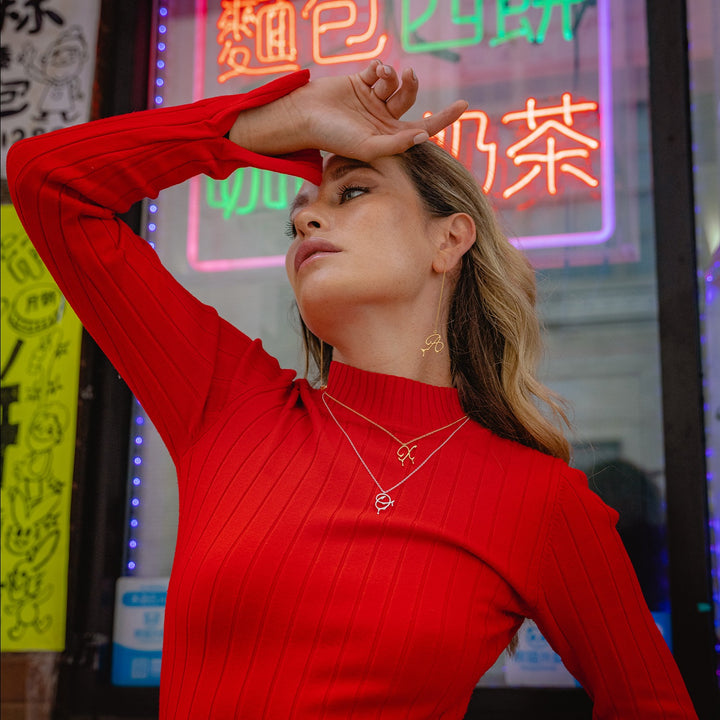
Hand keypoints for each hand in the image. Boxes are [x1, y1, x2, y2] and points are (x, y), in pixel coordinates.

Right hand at [228, 61, 466, 160]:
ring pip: (396, 84)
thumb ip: (396, 143)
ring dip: (392, 77)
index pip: (422, 129)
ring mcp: (372, 101)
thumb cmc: (334, 137)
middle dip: (411, 86)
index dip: (443, 119)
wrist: (304, 116)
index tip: (463, 105)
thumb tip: (423, 136)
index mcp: (387, 138)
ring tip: (380, 77)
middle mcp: (382, 120)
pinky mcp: (361, 84)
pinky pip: (381, 71)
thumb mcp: (368, 145)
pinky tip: (371, 72)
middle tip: (406, 77)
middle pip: (410, 100)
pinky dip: (380, 69)